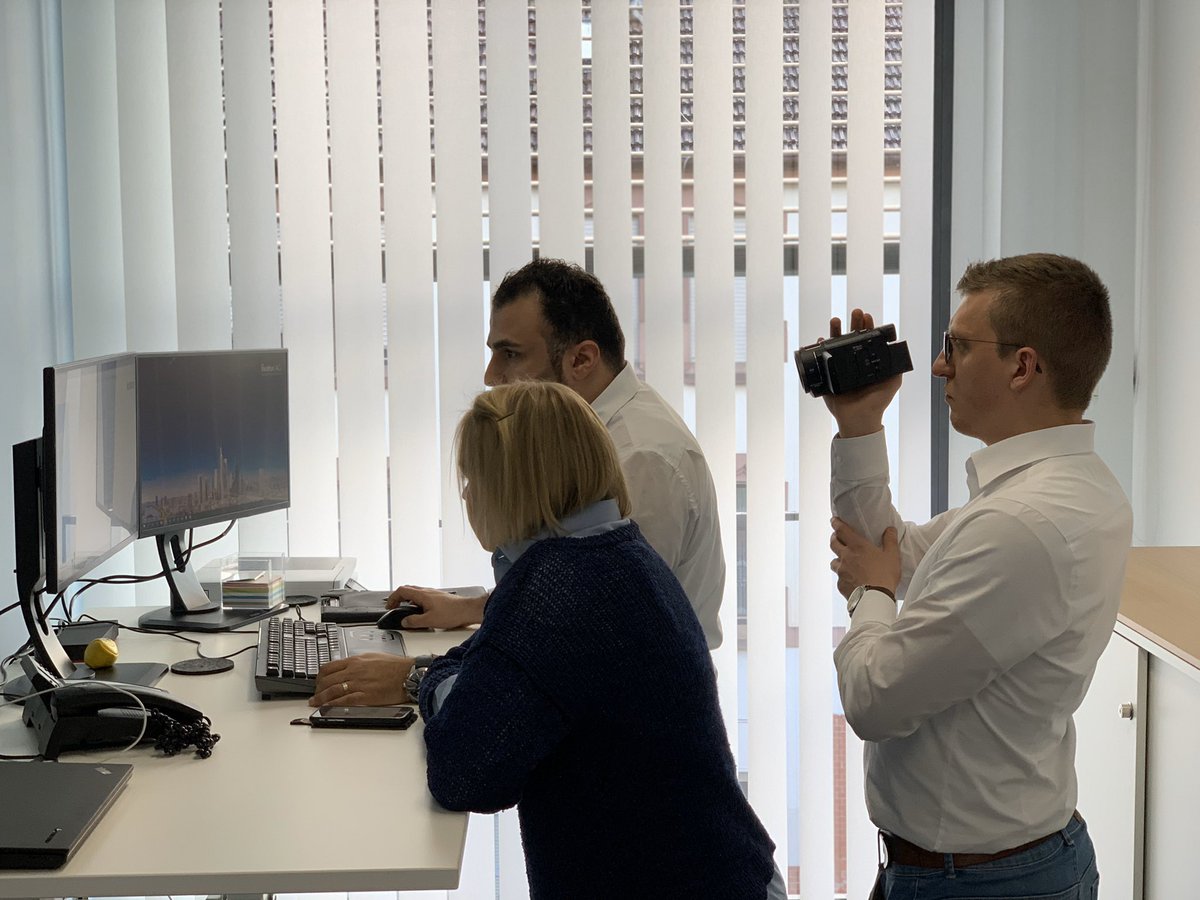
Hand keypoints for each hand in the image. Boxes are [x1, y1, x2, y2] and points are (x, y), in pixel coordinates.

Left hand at [310, 653, 413, 706]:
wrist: (408, 674)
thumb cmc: (395, 666)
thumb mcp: (372, 656)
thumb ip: (357, 662)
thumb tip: (347, 666)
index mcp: (355, 661)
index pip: (328, 667)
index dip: (319, 676)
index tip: (317, 682)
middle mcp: (354, 671)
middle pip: (327, 680)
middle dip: (317, 689)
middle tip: (315, 694)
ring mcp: (358, 684)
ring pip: (332, 691)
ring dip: (320, 698)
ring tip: (315, 703)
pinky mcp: (365, 697)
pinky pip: (344, 701)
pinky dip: (332, 705)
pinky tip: (327, 708)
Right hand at [388, 584, 486, 629]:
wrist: (468, 610)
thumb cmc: (453, 613)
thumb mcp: (429, 621)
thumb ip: (414, 622)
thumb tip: (405, 621)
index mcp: (422, 595)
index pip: (402, 590)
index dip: (392, 598)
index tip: (389, 606)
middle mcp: (427, 591)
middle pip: (408, 590)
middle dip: (398, 598)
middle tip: (394, 607)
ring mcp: (433, 594)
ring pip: (416, 593)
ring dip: (407, 600)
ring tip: (405, 610)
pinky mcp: (439, 598)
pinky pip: (423, 597)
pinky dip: (416, 602)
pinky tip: (420, 612)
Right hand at [821, 309, 902, 436]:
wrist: (859, 419)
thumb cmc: (877, 403)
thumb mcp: (892, 383)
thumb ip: (897, 368)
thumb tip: (899, 351)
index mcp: (868, 361)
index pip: (867, 339)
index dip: (867, 327)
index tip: (868, 317)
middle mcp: (853, 361)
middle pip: (852, 337)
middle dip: (854, 323)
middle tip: (856, 312)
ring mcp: (839, 367)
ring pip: (835, 344)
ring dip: (835, 330)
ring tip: (836, 320)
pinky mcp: (827, 375)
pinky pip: (820, 358)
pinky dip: (819, 347)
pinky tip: (822, 339)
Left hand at [829, 517, 900, 598]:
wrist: (875, 598)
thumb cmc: (884, 575)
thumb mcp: (892, 555)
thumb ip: (890, 540)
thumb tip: (890, 529)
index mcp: (857, 546)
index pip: (842, 530)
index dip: (836, 524)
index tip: (834, 520)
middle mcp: (846, 556)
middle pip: (833, 543)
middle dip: (834, 538)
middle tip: (837, 537)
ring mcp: (841, 571)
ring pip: (833, 561)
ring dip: (837, 558)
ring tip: (843, 560)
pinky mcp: (840, 584)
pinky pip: (838, 577)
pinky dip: (842, 575)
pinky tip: (849, 578)